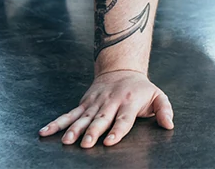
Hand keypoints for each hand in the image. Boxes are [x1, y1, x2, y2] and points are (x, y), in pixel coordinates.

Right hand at [38, 69, 173, 147]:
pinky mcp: (84, 103)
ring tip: (67, 140)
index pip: (123, 119)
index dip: (117, 130)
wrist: (121, 69)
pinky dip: (56, 123)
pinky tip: (45, 132)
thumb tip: (169, 124)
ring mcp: (95, 103)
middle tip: (87, 143)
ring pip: (83, 118)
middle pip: (101, 119)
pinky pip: (69, 114)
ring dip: (74, 129)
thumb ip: (164, 109)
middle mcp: (110, 103)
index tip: (110, 141)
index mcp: (128, 103)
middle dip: (93, 131)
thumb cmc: (141, 89)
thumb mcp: (157, 96)